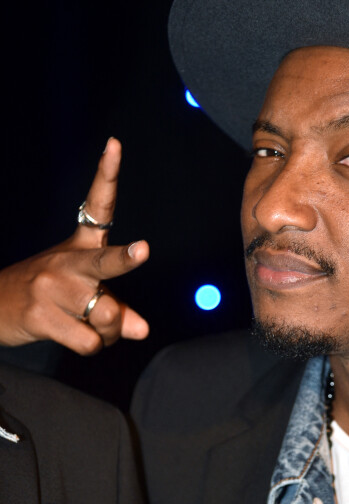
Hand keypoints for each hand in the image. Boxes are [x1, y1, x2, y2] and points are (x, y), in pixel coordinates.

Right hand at [0, 138, 149, 354]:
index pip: (98, 205)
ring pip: (106, 316)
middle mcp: (68, 262)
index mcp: (80, 246)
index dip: (107, 175)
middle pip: (105, 263)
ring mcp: (52, 288)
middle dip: (125, 260)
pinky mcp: (41, 315)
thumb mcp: (83, 293)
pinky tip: (76, 338)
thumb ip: (117, 308)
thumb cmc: (49, 294)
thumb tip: (141, 330)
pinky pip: (89, 341)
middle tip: (141, 251)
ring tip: (91, 328)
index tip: (115, 145)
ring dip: (108, 332)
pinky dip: (92, 346)